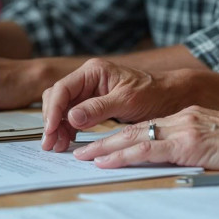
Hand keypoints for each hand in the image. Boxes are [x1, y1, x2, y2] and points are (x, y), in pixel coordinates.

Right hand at [40, 59, 188, 152]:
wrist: (168, 96)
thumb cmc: (152, 92)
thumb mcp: (126, 100)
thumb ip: (98, 108)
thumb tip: (71, 117)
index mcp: (93, 71)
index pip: (63, 88)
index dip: (54, 110)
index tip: (51, 130)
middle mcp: (87, 79)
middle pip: (57, 98)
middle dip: (52, 120)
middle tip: (51, 143)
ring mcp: (88, 92)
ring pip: (62, 108)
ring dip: (57, 127)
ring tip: (58, 146)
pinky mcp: (92, 104)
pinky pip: (72, 116)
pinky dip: (67, 128)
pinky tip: (67, 141)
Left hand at [71, 106, 218, 171]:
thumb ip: (198, 148)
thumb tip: (183, 162)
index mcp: (190, 118)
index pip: (148, 127)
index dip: (122, 137)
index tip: (102, 145)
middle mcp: (183, 118)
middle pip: (135, 129)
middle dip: (105, 140)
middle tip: (80, 149)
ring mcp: (185, 129)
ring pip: (134, 138)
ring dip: (105, 148)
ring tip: (83, 156)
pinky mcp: (188, 143)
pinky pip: (147, 149)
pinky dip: (122, 155)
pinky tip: (106, 161)